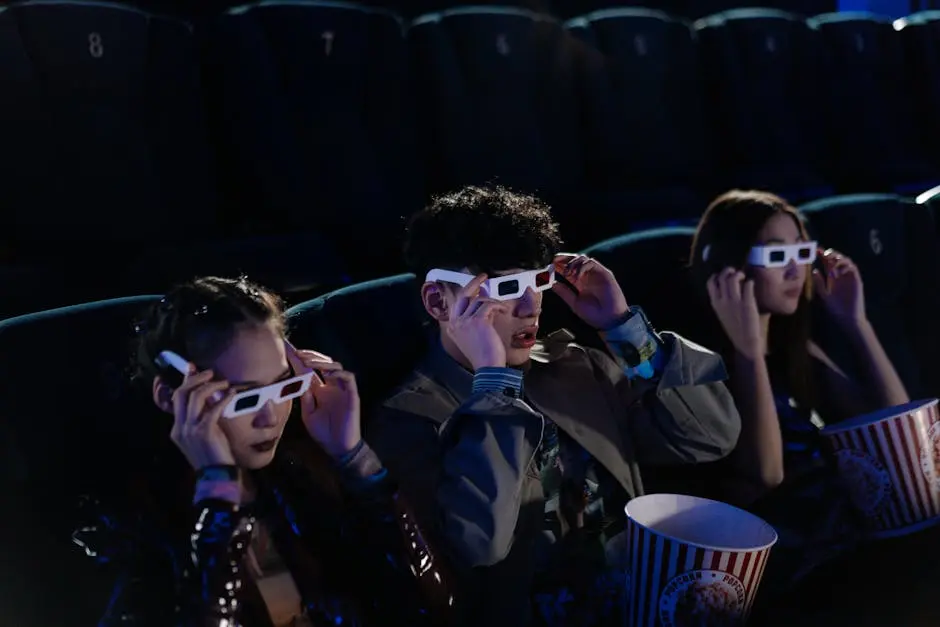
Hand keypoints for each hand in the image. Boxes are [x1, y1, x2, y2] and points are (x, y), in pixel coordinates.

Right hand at [169, 365, 237, 469]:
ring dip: (211, 386)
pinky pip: (213, 408)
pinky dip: (224, 398)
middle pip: (181, 393)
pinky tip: (233, 394)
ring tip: (224, 384)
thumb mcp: (202, 436)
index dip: (185, 381)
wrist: (216, 476)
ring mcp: (191, 430)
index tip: (192, 369)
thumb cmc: (213, 456)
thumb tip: (209, 397)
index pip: (175, 398)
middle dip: (194, 379)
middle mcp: (180, 427)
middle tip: (210, 373)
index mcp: (177, 429)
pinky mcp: (205, 431)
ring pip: (195, 397)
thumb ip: (202, 417)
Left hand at [286, 343, 361, 458]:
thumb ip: (305, 397)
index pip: (309, 371)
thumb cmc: (324, 432)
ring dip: (322, 362)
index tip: (286, 349)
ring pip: (335, 366)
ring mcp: (342, 389)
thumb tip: (299, 380)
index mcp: (320, 390)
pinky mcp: (352, 394)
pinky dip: (339, 373)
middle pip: (323, 363)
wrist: (339, 447)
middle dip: (310, 356)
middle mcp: (331, 386)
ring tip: (309, 361)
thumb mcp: (309, 414)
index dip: (299, 359)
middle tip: (296, 353)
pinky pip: (349, 378)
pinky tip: (328, 372)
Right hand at [444, 273, 509, 369]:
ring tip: (501, 308)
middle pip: (463, 295)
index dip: (467, 291)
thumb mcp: (472, 336)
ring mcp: (465, 321)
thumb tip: (483, 303)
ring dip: (493, 302)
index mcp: (452, 327)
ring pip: (480, 301)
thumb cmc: (483, 354)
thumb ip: (473, 320)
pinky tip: (504, 310)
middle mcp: (455, 322)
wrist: (488, 366)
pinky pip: (489, 305)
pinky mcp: (478, 320)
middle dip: (473, 283)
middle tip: (483, 277)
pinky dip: (498, 306)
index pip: (457, 303)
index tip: (476, 285)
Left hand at [552, 254, 628, 329]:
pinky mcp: (604, 273)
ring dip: (572, 263)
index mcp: (580, 284)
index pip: (568, 271)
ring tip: (567, 273)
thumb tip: (552, 284)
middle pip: (575, 261)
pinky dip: (581, 266)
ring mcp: (596, 274)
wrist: (609, 320)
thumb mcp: (574, 303)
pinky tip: (576, 276)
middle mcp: (588, 277)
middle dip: (564, 259)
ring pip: (583, 259)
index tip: (550, 266)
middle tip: (555, 261)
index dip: (559, 266)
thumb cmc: (594, 315)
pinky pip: (591, 263)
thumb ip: (564, 293)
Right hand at [707, 268, 763, 359]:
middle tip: (735, 272)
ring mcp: (735, 301)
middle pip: (722, 277)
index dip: (717, 275)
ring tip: (744, 277)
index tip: (723, 275)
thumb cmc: (734, 330)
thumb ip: (723, 301)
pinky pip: (748, 285)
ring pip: (733, 278)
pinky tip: (752, 284)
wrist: (745, 343)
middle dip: (729, 271)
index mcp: (715, 303)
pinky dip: (750, 282)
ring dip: (739, 274)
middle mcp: (723, 300)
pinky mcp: (748, 303)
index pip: (711, 282)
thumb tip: (728, 289)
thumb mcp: (722, 315)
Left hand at [813, 248, 864, 323]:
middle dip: (831, 254)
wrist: (848, 317)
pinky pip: (853, 269)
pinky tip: (838, 269)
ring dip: (839, 258)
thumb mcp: (825, 295)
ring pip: (846, 261)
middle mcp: (841, 275)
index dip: (822, 255)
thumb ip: (820, 284)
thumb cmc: (836, 308)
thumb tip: (814, 271)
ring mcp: (849, 277)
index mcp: (832, 278)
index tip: (815, 251)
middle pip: (837, 259)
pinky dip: (846, 266)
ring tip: (831, 259)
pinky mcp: (856, 280)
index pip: (827, 263)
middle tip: (824, 253)